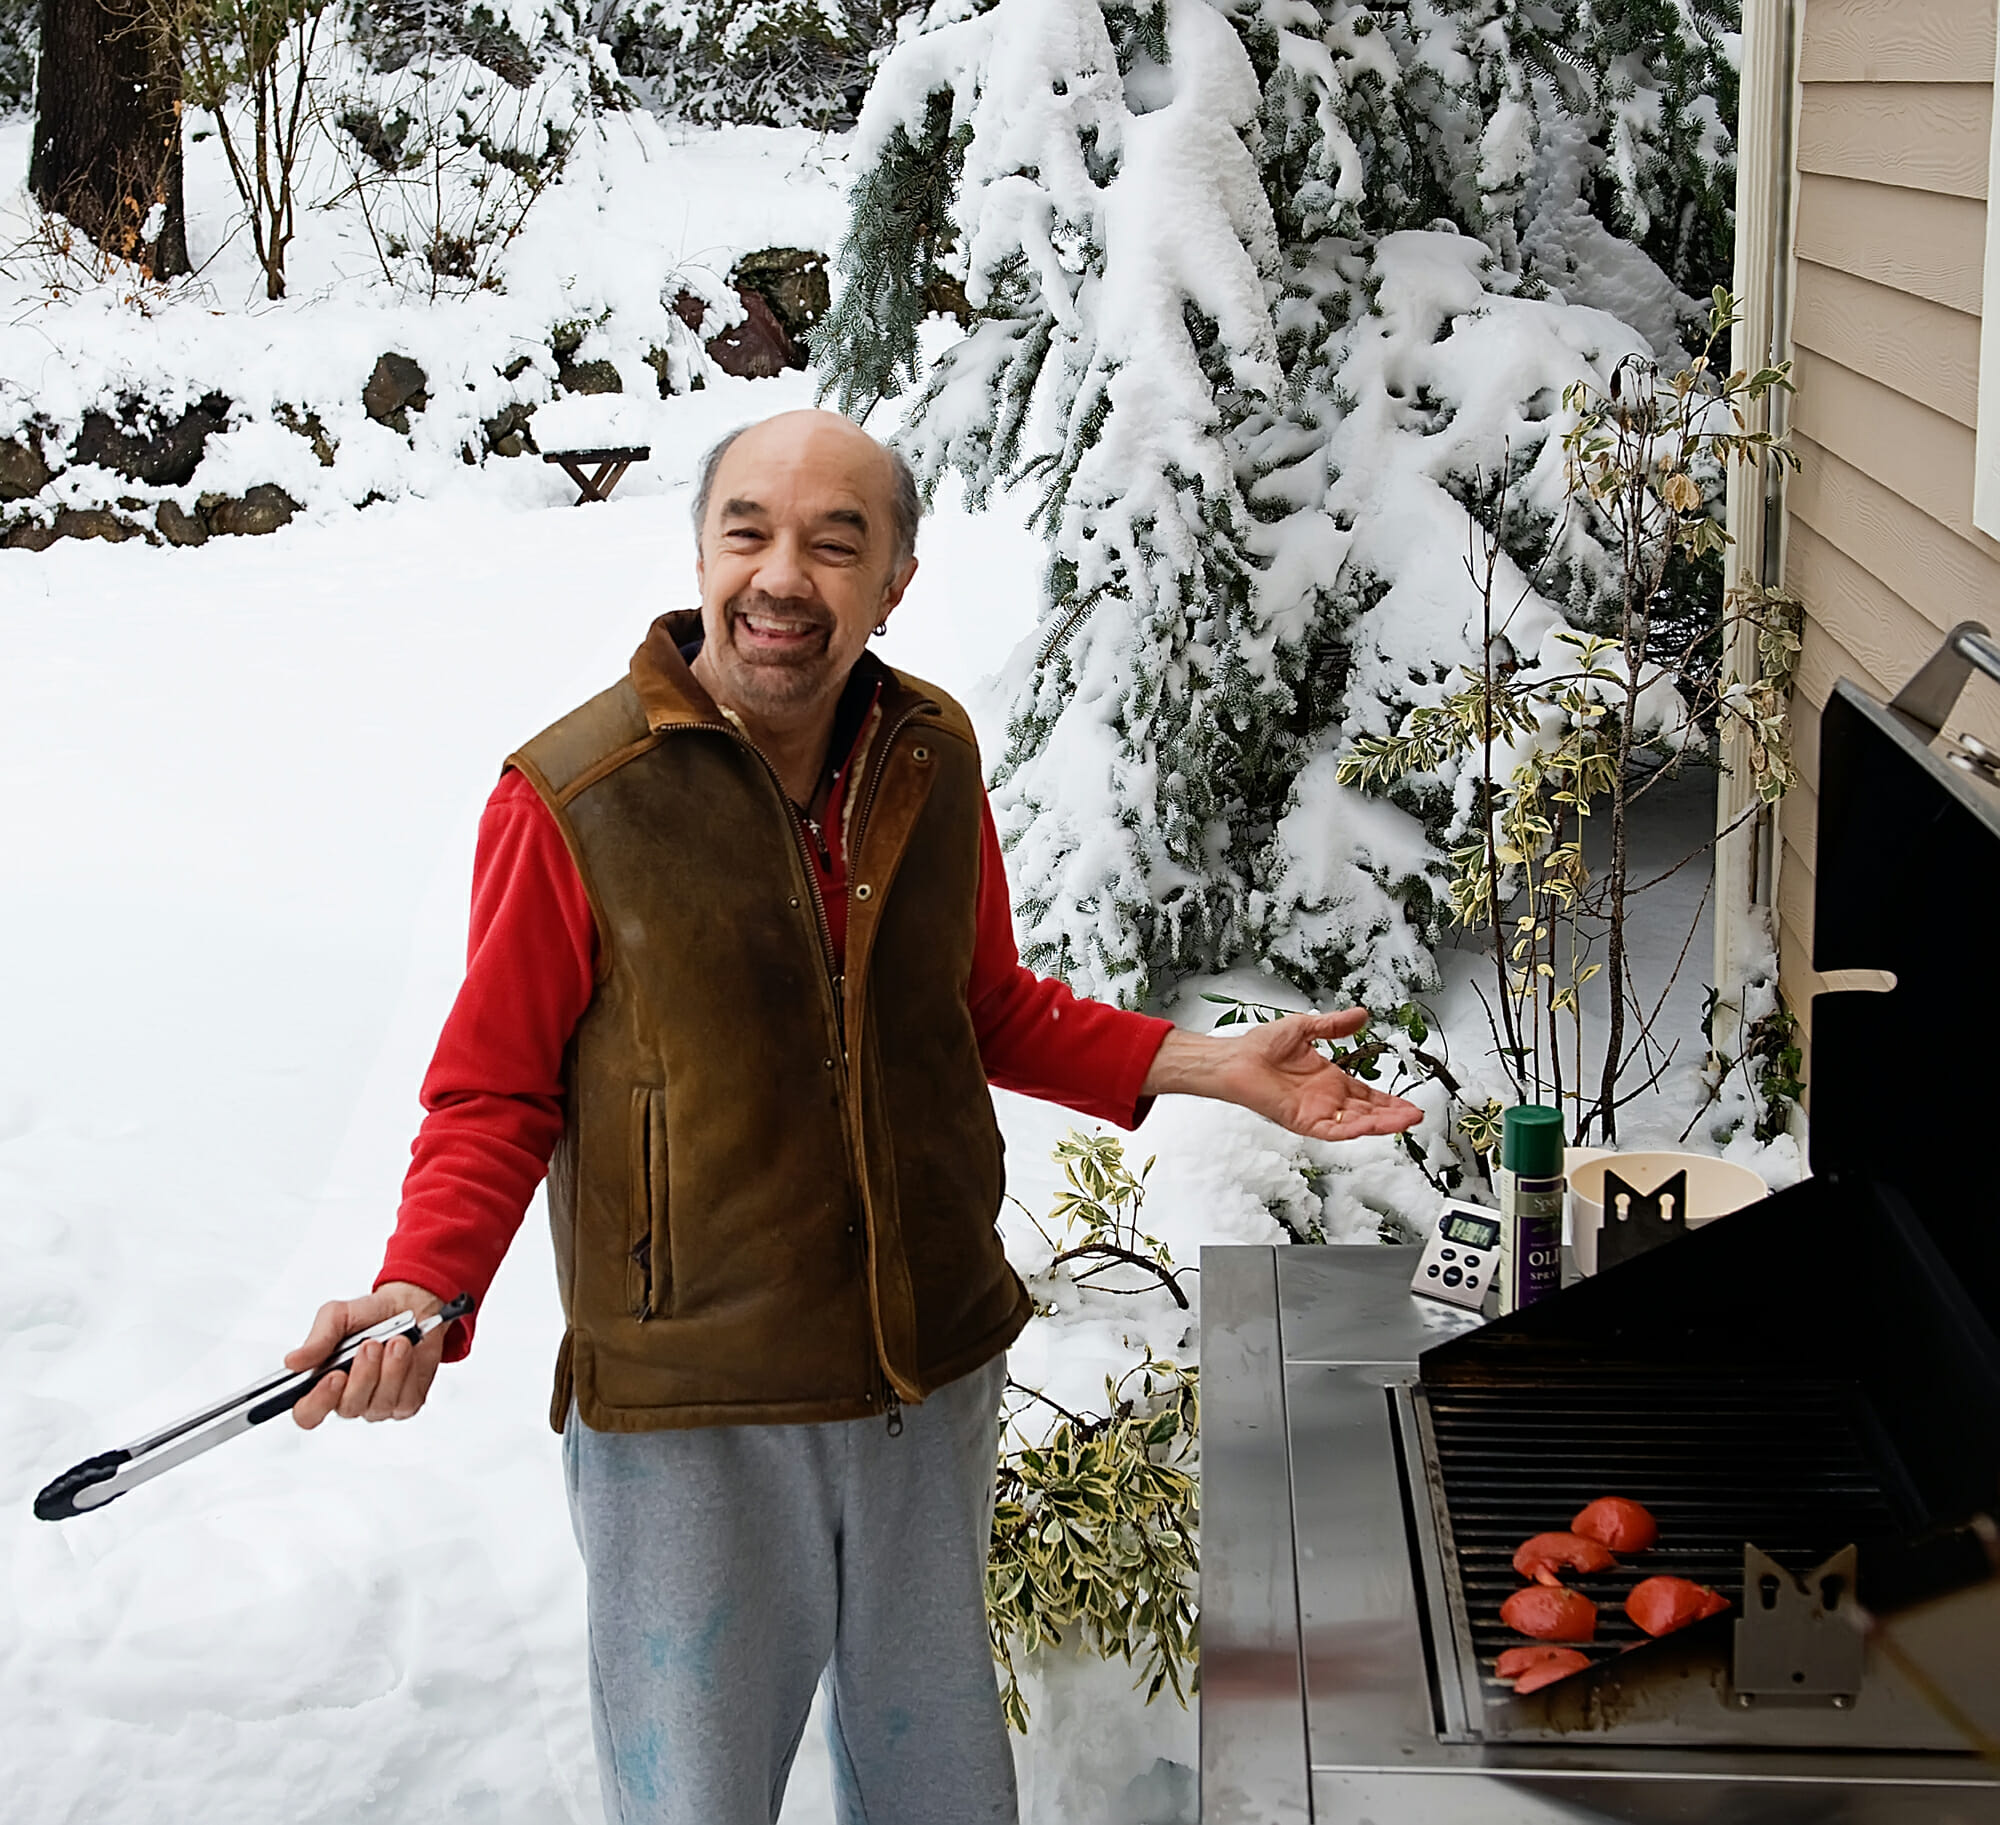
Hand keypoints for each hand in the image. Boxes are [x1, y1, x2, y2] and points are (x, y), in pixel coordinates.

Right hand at [286, 1282, 447, 1429]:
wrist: (411, 1305)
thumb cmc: (370, 1314)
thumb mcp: (338, 1316)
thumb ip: (317, 1339)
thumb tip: (293, 1362)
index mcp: (322, 1382)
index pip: (307, 1413)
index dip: (317, 1402)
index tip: (334, 1376)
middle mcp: (348, 1398)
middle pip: (348, 1408)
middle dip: (363, 1374)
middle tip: (371, 1344)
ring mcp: (377, 1405)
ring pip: (379, 1404)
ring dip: (389, 1369)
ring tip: (396, 1341)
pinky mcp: (405, 1404)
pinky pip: (405, 1400)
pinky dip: (407, 1371)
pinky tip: (407, 1352)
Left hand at [1141, 1008, 1423, 1141]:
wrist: (1235, 1058)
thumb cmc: (1261, 1045)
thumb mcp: (1306, 1028)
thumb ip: (1334, 1025)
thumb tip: (1361, 1015)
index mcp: (1328, 1080)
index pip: (1366, 1095)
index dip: (1387, 1101)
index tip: (1409, 1105)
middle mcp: (1325, 1099)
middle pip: (1366, 1112)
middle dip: (1391, 1116)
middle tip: (1415, 1116)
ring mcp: (1315, 1112)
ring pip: (1354, 1123)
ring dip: (1379, 1123)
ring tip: (1404, 1121)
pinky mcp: (1301, 1121)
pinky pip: (1330, 1130)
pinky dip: (1350, 1129)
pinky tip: (1369, 1127)